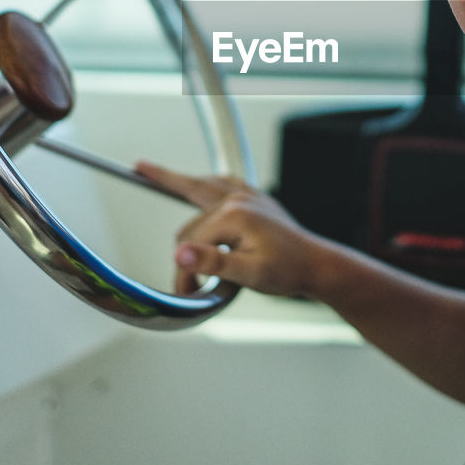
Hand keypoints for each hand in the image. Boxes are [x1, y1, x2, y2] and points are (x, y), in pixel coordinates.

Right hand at [133, 160, 330, 298]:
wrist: (318, 265)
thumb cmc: (289, 271)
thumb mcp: (250, 274)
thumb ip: (213, 263)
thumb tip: (181, 255)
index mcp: (235, 215)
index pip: (191, 244)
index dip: (185, 273)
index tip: (188, 294)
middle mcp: (238, 198)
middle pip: (190, 219)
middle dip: (184, 251)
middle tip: (185, 284)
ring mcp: (247, 195)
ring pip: (201, 186)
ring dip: (177, 181)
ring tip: (146, 170)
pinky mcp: (255, 199)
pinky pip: (222, 183)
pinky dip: (205, 182)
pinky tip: (200, 182)